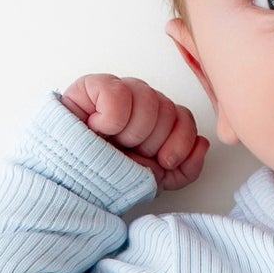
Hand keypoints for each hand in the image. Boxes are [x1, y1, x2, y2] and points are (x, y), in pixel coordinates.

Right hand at [59, 74, 207, 188]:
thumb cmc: (108, 178)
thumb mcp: (155, 181)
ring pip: (149, 100)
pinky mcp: (91, 86)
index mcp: (156, 119)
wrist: (70, 185)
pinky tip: (98, 128)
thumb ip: (186, 168)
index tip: (158, 162)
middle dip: (151, 142)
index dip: (176, 144)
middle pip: (169, 109)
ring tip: (113, 142)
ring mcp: (117, 91)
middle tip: (129, 151)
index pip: (184, 117)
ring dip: (132, 132)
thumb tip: (202, 144)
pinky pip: (118, 93)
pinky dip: (111, 119)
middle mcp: (139, 101)